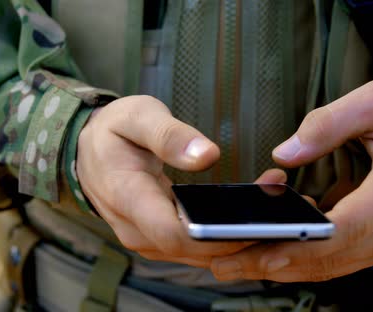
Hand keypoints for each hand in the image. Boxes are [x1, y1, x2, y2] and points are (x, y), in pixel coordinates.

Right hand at [77, 95, 285, 266]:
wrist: (87, 153)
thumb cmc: (112, 132)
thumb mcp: (136, 116)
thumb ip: (169, 135)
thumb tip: (207, 156)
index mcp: (127, 197)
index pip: (172, 233)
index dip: (215, 236)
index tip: (255, 222)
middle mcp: (136, 229)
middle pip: (192, 252)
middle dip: (239, 240)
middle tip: (285, 217)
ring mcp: (146, 239)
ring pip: (196, 255)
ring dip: (236, 240)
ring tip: (275, 213)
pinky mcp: (157, 240)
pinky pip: (193, 248)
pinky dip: (222, 238)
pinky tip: (251, 217)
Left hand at [211, 80, 372, 281]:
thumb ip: (330, 122)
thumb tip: (286, 152)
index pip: (344, 227)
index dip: (299, 243)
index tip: (260, 248)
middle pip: (328, 258)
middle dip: (271, 263)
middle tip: (225, 263)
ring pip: (330, 267)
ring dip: (280, 268)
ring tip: (235, 262)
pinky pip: (338, 261)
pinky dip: (300, 260)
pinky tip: (268, 252)